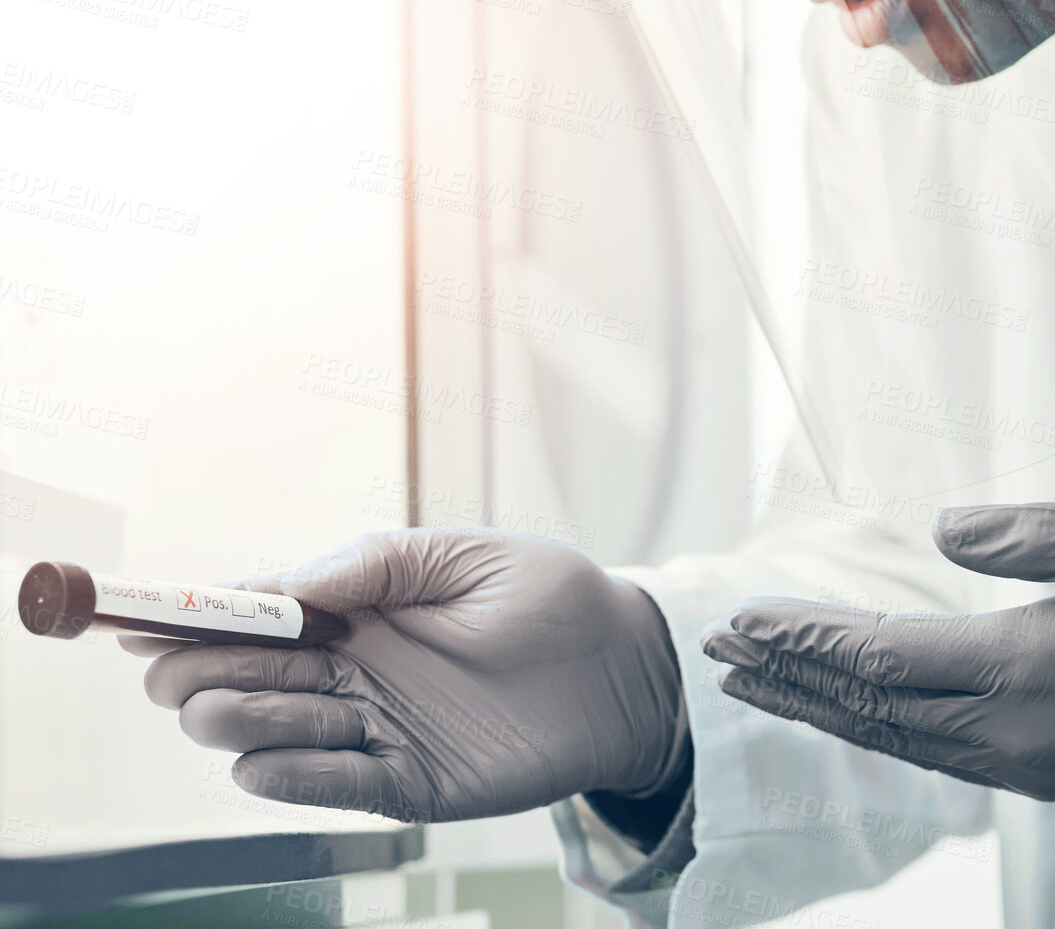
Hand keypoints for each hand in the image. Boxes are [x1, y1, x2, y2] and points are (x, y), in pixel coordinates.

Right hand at [129, 528, 684, 823]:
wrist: (628, 667)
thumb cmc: (552, 599)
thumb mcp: (466, 556)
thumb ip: (377, 563)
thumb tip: (286, 584)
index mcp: (354, 609)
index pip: (251, 615)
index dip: (190, 617)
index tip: (137, 620)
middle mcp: (351, 671)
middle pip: (238, 678)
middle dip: (200, 673)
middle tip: (188, 671)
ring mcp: (375, 728)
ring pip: (268, 734)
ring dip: (248, 720)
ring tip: (271, 704)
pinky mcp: (409, 781)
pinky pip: (332, 787)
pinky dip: (289, 777)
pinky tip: (263, 764)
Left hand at [702, 503, 1054, 801]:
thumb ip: (1031, 535)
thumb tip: (939, 531)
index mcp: (1031, 668)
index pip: (885, 656)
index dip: (807, 637)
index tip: (741, 620)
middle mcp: (1017, 733)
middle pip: (872, 709)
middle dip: (790, 677)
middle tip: (717, 653)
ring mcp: (1030, 766)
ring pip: (898, 743)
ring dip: (822, 710)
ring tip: (761, 684)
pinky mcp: (1046, 778)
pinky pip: (938, 759)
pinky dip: (878, 732)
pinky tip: (852, 713)